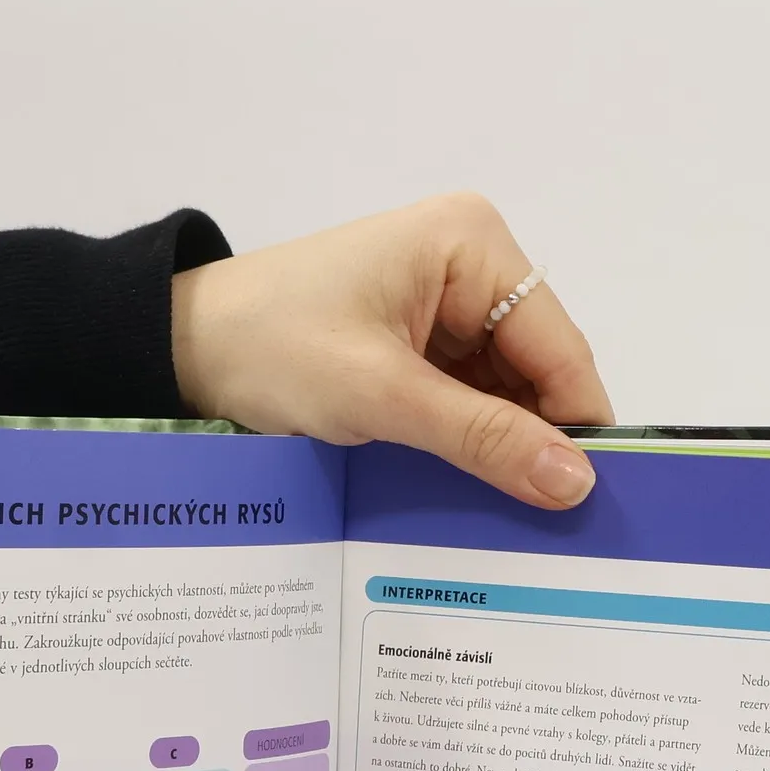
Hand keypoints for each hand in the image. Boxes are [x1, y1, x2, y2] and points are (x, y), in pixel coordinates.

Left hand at [172, 193, 613, 509]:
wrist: (181, 349)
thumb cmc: (270, 348)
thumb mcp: (382, 396)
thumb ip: (482, 438)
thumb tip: (575, 482)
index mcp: (472, 244)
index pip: (559, 347)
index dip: (577, 425)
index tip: (588, 504)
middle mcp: (471, 263)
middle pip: (539, 370)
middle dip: (538, 439)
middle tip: (548, 526)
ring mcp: (445, 303)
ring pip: (507, 393)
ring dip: (503, 448)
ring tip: (508, 516)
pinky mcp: (419, 340)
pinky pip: (470, 399)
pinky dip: (471, 442)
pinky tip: (470, 488)